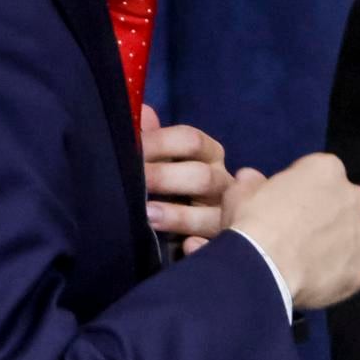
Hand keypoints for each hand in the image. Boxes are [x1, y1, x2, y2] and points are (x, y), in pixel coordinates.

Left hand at [140, 105, 234, 254]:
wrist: (193, 227)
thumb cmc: (173, 184)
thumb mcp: (164, 159)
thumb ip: (153, 138)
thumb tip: (141, 112)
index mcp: (210, 156)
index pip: (191, 140)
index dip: (160, 142)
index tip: (132, 147)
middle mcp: (222, 183)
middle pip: (202, 176)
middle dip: (166, 178)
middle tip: (136, 181)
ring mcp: (227, 216)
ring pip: (212, 215)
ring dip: (181, 215)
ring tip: (148, 216)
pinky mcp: (221, 244)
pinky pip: (215, 247)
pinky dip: (201, 247)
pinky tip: (184, 246)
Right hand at [224, 152, 359, 309]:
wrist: (264, 268)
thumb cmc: (252, 223)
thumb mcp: (240, 194)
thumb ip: (251, 183)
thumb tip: (249, 178)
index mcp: (327, 169)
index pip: (320, 173)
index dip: (301, 190)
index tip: (285, 205)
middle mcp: (353, 197)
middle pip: (345, 201)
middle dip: (329, 213)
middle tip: (300, 232)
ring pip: (352, 236)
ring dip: (337, 243)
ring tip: (307, 260)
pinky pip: (351, 269)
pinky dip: (337, 274)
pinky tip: (314, 281)